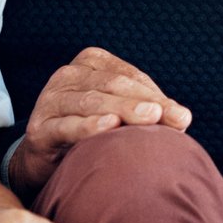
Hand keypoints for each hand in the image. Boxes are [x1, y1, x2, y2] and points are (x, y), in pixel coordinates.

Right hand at [13, 47, 192, 195]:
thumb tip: (183, 117)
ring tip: (150, 117)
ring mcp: (50, 100)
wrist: (48, 160)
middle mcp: (68, 75)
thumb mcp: (121, 114)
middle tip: (171, 117)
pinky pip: (66, 126)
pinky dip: (88, 126)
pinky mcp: (39, 129)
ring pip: (91, 102)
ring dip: (123, 109)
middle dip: (145, 101)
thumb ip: (150, 110)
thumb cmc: (92, 131)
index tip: (183, 118)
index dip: (157, 95)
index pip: (129, 76)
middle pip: (113, 86)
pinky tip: (109, 127)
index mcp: (91, 63)